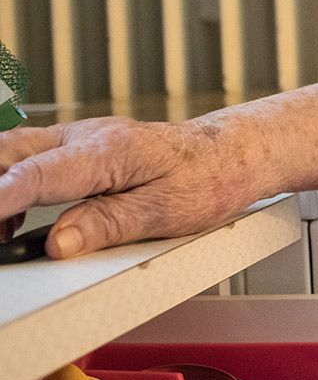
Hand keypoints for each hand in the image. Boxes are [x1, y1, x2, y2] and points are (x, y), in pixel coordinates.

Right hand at [0, 118, 260, 258]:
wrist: (231, 153)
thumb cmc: (207, 178)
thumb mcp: (164, 212)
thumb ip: (108, 225)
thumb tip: (59, 243)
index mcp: (108, 152)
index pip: (37, 175)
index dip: (1, 199)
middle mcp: (86, 136)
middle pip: (10, 152)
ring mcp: (80, 136)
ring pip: (13, 150)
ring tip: (2, 231)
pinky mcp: (79, 145)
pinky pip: (28, 156)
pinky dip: (11, 182)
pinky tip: (13, 215)